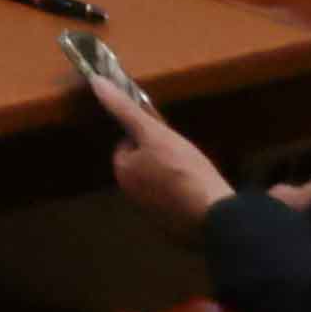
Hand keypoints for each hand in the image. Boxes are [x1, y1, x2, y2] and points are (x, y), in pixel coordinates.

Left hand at [83, 49, 225, 225]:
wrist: (215, 216)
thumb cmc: (182, 169)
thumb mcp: (154, 132)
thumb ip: (124, 108)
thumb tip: (95, 82)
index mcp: (123, 174)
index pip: (126, 146)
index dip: (146, 137)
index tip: (166, 136)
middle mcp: (132, 197)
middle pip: (143, 166)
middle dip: (159, 158)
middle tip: (183, 154)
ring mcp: (153, 215)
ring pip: (159, 185)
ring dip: (172, 177)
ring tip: (194, 171)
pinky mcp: (174, 229)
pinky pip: (175, 205)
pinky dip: (184, 196)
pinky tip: (201, 191)